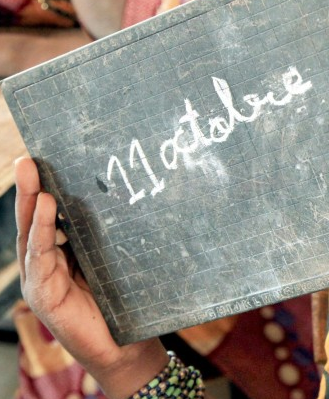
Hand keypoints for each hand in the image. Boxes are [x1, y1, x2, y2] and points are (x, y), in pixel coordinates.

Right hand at [15, 158, 167, 398]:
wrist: (125, 346)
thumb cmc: (122, 301)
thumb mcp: (113, 260)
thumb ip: (108, 235)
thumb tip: (124, 193)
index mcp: (60, 253)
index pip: (47, 216)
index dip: (41, 188)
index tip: (41, 157)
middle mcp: (45, 264)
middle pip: (33, 221)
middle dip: (30, 189)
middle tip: (27, 159)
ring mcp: (41, 280)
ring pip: (32, 236)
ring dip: (33, 206)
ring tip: (36, 178)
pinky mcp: (44, 295)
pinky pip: (41, 258)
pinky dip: (42, 233)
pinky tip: (47, 210)